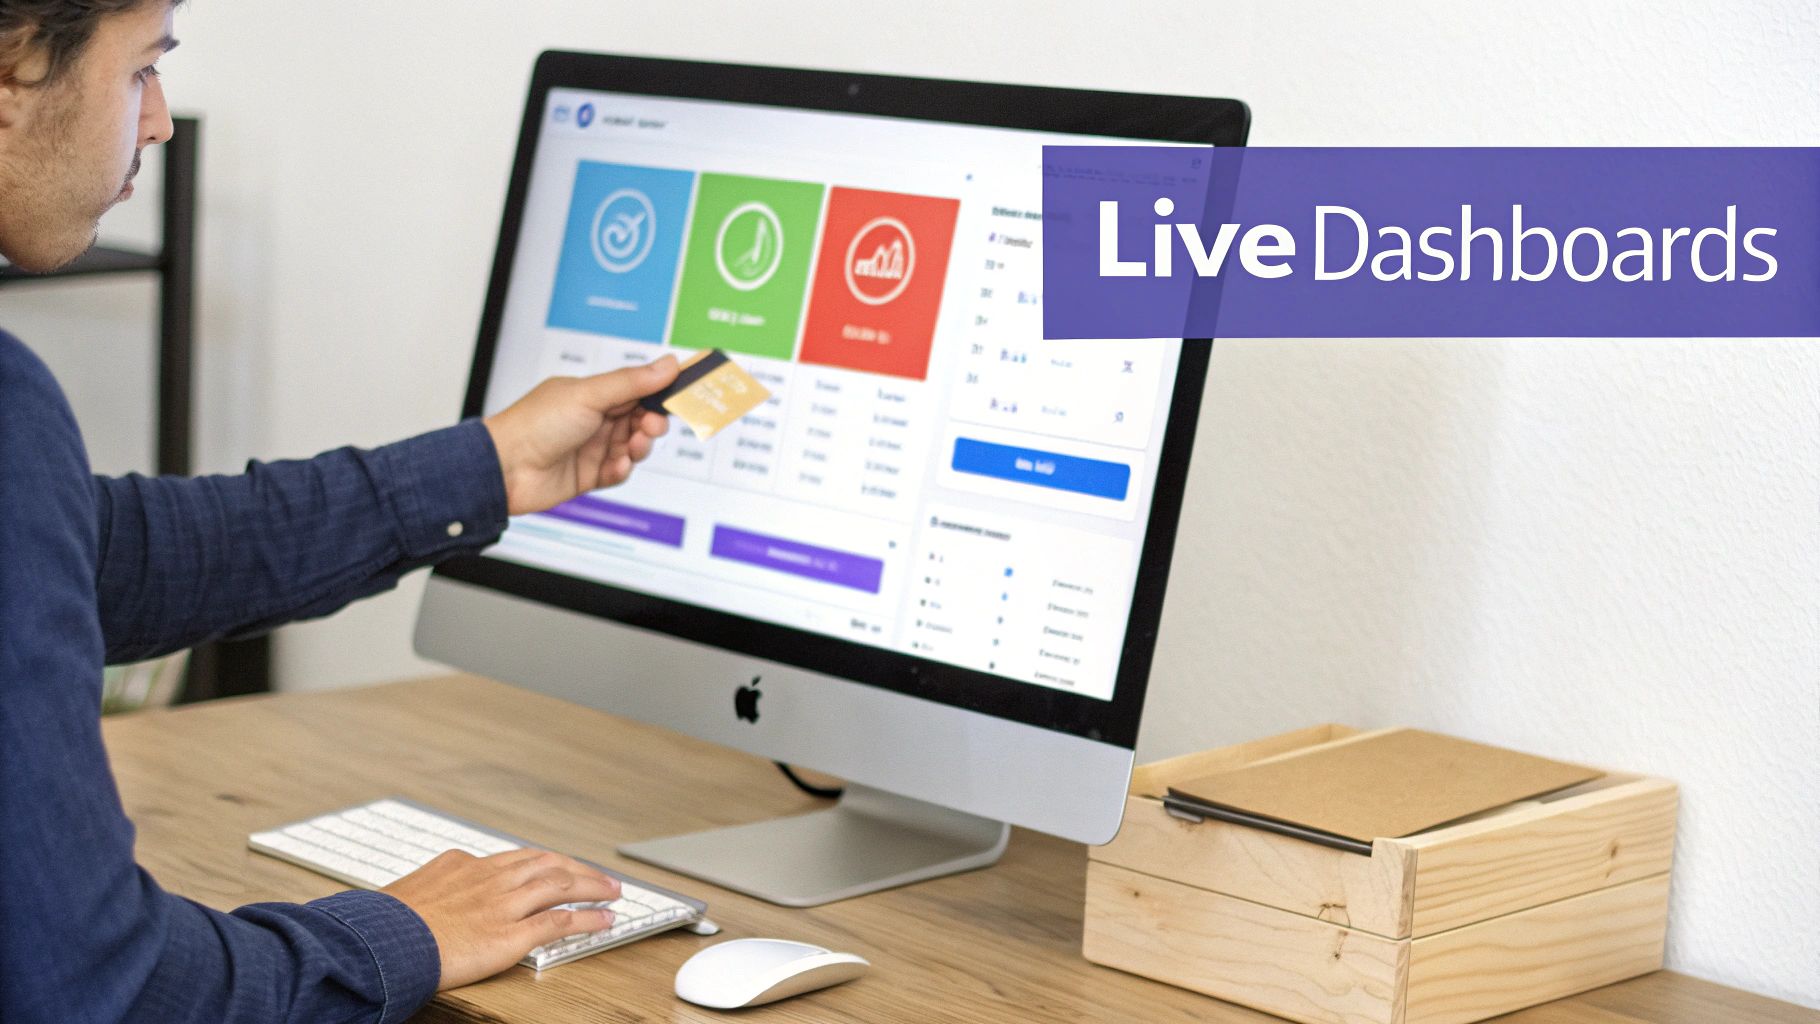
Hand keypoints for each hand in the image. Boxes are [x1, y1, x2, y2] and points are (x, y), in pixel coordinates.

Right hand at [382, 848, 622, 989]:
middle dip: (578, 868)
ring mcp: (501, 905)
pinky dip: (587, 919)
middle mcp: (488, 879)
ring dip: (592, 886)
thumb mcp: (405, 895)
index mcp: (462, 865)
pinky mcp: (509, 934)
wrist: (378, 943)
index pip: (516, 858)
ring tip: (613, 892)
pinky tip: (604, 920)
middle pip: (547, 864)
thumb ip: (428, 892)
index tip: (559, 867)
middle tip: (600, 876)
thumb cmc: (383, 925)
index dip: (545, 863)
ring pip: (560, 886)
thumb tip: (419, 902)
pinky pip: (560, 922)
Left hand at [483, 356, 679, 515]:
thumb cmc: (535, 424)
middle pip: (640, 419)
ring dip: (639, 446)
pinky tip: (614, 465)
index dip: (660, 391)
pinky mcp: (589, 475)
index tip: (684, 392)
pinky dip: (622, 469)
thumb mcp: (589, 395)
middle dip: (652, 422)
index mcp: (592, 394)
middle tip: (653, 424)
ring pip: (634, 446)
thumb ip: (631, 382)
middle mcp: (594, 419)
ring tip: (633, 447)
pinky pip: (619, 472)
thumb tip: (667, 364)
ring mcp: (592, 447)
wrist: (505, 468)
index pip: (637, 388)